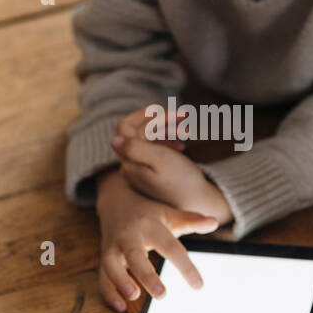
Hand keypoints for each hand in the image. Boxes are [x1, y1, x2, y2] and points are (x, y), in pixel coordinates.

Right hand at [95, 168, 218, 311]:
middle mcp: (129, 237)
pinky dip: (108, 293)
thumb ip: (191, 220)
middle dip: (146, 275)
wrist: (116, 200)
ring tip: (133, 297)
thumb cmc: (149, 213)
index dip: (185, 267)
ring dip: (120, 282)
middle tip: (162, 295)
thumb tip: (214, 222)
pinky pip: (102, 277)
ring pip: (111, 265)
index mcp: (150, 227)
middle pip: (135, 256)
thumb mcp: (170, 214)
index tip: (198, 286)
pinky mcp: (104, 258)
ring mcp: (113, 248)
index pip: (170, 247)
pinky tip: (120, 308)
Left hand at [111, 106, 232, 223]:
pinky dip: (168, 143)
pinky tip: (182, 144)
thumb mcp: (161, 160)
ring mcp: (141, 172)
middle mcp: (131, 167)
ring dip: (166, 130)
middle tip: (183, 116)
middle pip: (139, 133)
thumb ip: (136, 149)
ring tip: (187, 130)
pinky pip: (155, 151)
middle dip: (160, 121)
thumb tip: (114, 139)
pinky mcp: (151, 175)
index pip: (125, 129)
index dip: (141, 115)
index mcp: (130, 163)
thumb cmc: (182, 181)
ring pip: (148, 141)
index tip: (160, 108)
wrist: (198, 204)